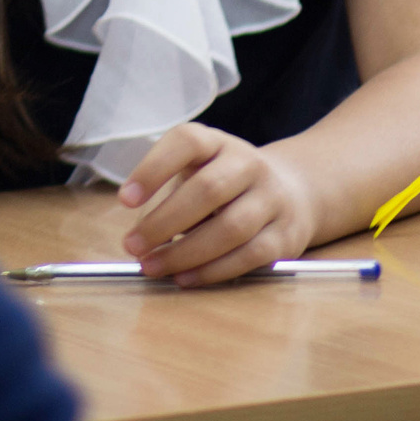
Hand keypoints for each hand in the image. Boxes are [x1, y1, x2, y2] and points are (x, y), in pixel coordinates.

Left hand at [118, 123, 319, 285]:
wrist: (294, 191)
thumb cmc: (225, 182)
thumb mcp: (197, 169)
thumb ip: (170, 192)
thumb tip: (140, 236)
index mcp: (217, 143)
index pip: (186, 142)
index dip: (153, 169)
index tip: (125, 200)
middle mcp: (249, 165)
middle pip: (208, 190)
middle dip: (164, 222)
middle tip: (133, 246)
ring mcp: (272, 199)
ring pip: (231, 228)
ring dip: (186, 252)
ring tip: (152, 266)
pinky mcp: (286, 236)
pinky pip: (250, 256)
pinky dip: (213, 270)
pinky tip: (185, 277)